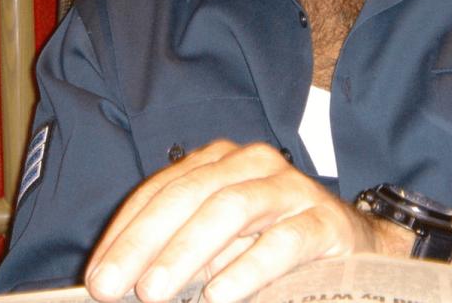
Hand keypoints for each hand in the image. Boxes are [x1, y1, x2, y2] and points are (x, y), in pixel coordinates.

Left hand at [85, 140, 383, 302]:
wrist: (354, 246)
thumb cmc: (271, 244)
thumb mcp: (217, 246)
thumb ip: (179, 253)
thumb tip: (125, 281)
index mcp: (217, 162)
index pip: (160, 191)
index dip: (125, 233)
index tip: (98, 275)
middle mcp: (251, 164)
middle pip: (187, 195)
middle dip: (142, 244)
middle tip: (112, 287)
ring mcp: (290, 188)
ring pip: (230, 210)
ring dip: (186, 253)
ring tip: (154, 292)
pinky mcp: (323, 222)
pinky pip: (281, 242)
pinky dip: (246, 270)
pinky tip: (218, 296)